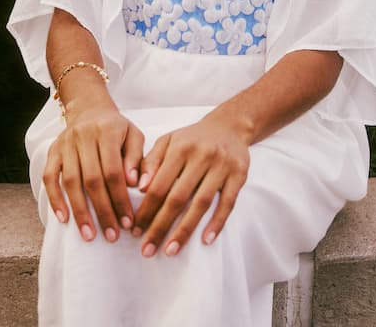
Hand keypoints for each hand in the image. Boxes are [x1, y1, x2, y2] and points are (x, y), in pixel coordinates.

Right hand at [42, 98, 144, 242]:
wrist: (89, 108)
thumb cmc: (116, 128)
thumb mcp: (134, 135)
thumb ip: (137, 158)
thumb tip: (136, 185)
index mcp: (107, 131)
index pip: (113, 171)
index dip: (120, 198)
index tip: (127, 222)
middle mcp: (84, 136)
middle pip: (92, 179)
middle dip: (102, 211)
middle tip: (111, 235)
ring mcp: (65, 144)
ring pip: (70, 182)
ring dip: (80, 211)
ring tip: (89, 235)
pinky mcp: (52, 151)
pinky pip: (49, 178)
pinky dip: (55, 200)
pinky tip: (64, 219)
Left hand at [131, 110, 250, 256]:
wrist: (229, 126)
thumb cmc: (193, 138)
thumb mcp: (168, 141)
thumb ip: (151, 162)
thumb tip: (139, 188)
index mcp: (181, 147)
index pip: (160, 184)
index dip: (147, 209)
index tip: (136, 231)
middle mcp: (202, 155)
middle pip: (178, 197)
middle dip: (160, 226)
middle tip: (147, 250)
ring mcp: (222, 166)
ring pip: (201, 203)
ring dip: (185, 230)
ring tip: (170, 250)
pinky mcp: (239, 175)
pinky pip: (227, 203)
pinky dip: (217, 223)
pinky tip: (205, 240)